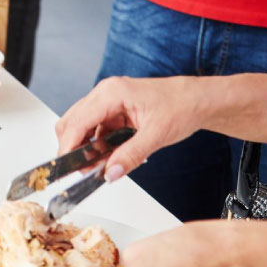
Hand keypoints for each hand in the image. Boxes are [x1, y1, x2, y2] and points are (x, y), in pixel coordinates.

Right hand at [55, 75, 204, 180]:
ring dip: (86, 148)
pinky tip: (109, 156)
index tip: (67, 167)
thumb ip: (131, 156)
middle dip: (74, 148)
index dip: (68, 147)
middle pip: (72, 123)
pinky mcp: (113, 111)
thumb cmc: (182, 106)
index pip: (77, 122)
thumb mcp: (157, 135)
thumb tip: (110, 173)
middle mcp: (105, 94)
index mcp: (112, 93)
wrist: (199, 100)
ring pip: (81, 127)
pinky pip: (95, 130)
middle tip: (84, 169)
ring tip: (100, 165)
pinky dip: (97, 145)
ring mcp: (108, 102)